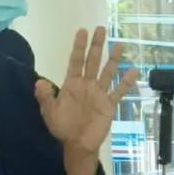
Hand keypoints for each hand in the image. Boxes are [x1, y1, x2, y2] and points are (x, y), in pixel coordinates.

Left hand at [35, 28, 139, 155]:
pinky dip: (126, 82)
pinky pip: (119, 91)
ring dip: (113, 59)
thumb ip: (46, 97)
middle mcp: (87, 85)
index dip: (79, 47)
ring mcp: (99, 94)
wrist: (77, 145)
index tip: (82, 31)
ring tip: (119, 45)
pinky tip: (133, 71)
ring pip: (107, 72)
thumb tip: (40, 82)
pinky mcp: (109, 105)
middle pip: (92, 61)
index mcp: (72, 84)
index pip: (76, 61)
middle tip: (101, 29)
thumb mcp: (50, 113)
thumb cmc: (62, 128)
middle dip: (97, 46)